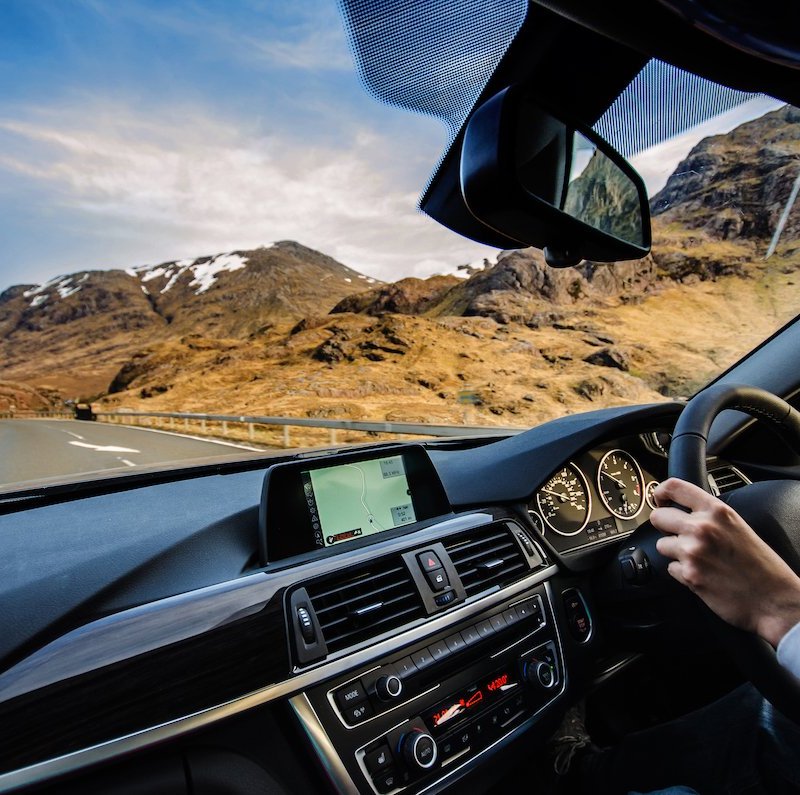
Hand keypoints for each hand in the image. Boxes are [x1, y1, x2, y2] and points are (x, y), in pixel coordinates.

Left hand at [651, 477, 799, 647]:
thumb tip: (683, 510)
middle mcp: (701, 527)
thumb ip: (710, 515)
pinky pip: (670, 568)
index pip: (675, 487)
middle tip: (679, 536)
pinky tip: (702, 574)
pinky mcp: (688, 574)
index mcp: (716, 511)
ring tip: (699, 559)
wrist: (774, 599)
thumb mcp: (737, 525)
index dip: (661, 492)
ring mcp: (692, 551)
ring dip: (674, 553)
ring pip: (661, 545)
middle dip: (665, 527)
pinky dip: (682, 572)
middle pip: (658, 517)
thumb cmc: (760, 564)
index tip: (659, 500)